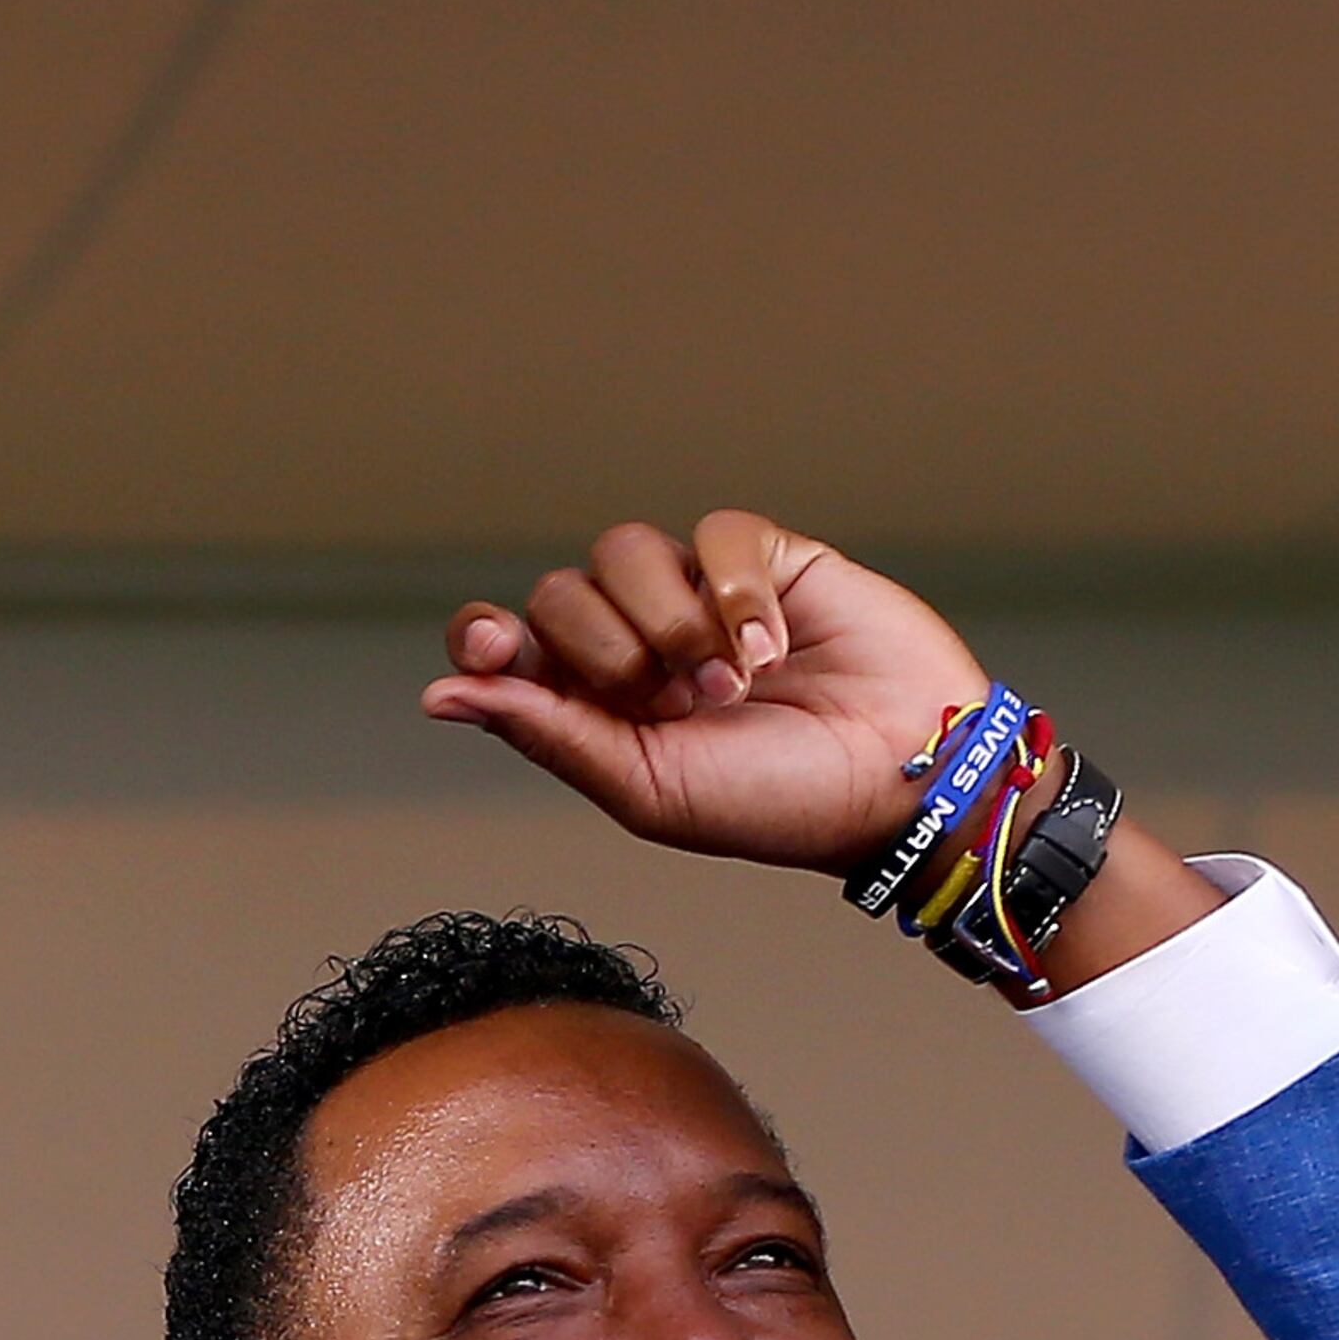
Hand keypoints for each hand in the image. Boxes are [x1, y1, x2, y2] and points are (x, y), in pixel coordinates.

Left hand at [421, 517, 990, 877]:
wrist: (897, 779)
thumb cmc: (775, 804)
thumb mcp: (647, 788)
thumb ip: (548, 732)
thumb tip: (441, 694)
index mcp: (593, 707)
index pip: (504, 645)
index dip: (486, 637)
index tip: (493, 647)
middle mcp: (634, 643)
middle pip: (558, 595)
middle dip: (610, 651)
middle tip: (680, 705)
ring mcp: (696, 596)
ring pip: (624, 552)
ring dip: (673, 624)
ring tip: (734, 685)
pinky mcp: (762, 557)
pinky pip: (713, 535)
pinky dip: (737, 595)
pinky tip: (776, 647)